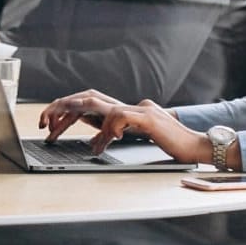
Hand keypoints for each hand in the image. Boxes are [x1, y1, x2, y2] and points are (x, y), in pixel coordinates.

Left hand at [39, 88, 210, 161]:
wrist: (199, 147)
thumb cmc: (171, 145)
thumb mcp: (138, 137)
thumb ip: (119, 131)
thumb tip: (97, 136)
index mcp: (125, 109)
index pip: (89, 102)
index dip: (66, 110)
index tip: (49, 125)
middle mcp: (129, 105)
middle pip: (87, 97)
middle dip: (61, 109)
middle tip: (45, 125)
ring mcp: (138, 109)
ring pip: (97, 103)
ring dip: (77, 120)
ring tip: (64, 136)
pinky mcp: (148, 119)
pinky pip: (118, 117)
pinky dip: (106, 129)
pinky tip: (103, 144)